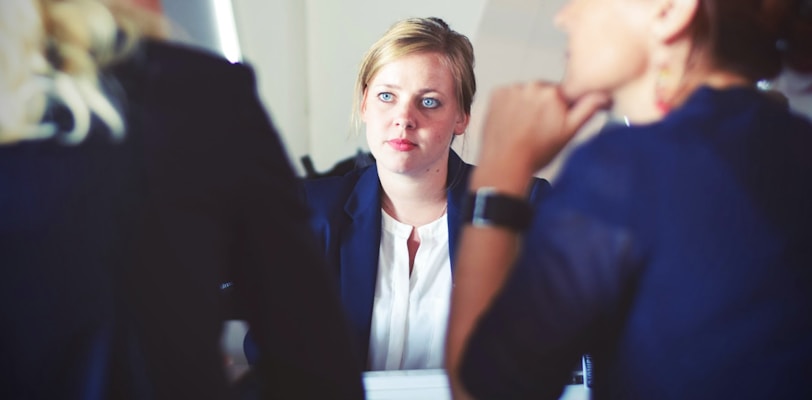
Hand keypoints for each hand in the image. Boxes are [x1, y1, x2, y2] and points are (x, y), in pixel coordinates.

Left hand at [477, 82, 608, 177]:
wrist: (505, 163)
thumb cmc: (536, 152)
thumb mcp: (569, 132)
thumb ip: (588, 109)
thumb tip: (604, 95)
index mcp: (554, 93)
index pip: (563, 94)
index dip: (560, 109)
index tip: (554, 121)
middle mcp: (533, 86)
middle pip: (543, 92)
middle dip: (543, 106)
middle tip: (538, 128)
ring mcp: (512, 89)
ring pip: (525, 93)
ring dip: (526, 105)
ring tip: (523, 127)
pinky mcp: (497, 93)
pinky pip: (508, 94)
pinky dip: (510, 105)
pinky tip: (511, 122)